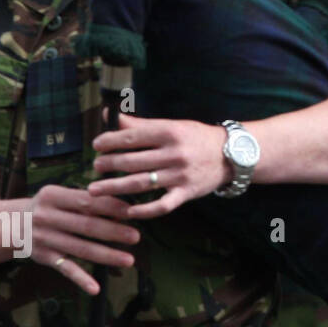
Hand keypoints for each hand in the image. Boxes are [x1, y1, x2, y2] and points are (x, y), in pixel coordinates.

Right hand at [28, 185, 138, 294]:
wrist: (10, 224)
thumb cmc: (48, 207)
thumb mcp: (60, 196)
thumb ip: (86, 200)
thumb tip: (122, 208)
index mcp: (53, 196)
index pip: (87, 201)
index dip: (111, 206)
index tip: (132, 212)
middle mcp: (46, 217)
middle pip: (86, 225)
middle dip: (113, 232)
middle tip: (136, 237)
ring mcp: (44, 238)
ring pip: (80, 249)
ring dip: (106, 255)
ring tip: (129, 260)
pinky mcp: (43, 257)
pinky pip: (65, 269)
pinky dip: (80, 279)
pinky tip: (95, 288)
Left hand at [88, 113, 229, 219]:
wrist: (232, 154)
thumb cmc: (196, 138)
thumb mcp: (172, 126)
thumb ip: (140, 124)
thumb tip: (109, 114)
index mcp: (170, 132)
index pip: (133, 137)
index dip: (110, 141)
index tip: (96, 145)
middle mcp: (175, 153)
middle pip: (133, 161)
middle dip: (109, 164)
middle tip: (95, 167)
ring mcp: (181, 175)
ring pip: (141, 183)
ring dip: (114, 187)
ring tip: (95, 189)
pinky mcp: (187, 193)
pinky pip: (162, 205)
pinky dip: (144, 210)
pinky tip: (127, 212)